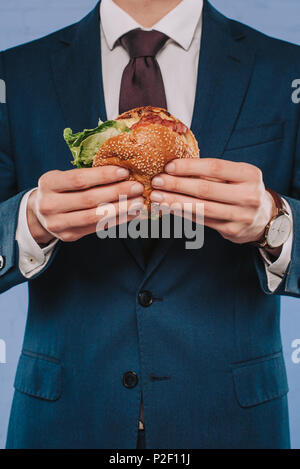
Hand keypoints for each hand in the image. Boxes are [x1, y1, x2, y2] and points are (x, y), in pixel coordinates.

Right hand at [27, 167, 144, 243]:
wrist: (40, 214)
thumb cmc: (60, 190)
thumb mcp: (63, 177)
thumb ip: (86, 174)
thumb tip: (122, 169)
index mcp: (48, 183)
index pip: (79, 179)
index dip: (103, 175)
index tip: (124, 172)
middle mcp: (49, 205)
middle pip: (89, 199)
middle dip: (117, 192)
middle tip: (137, 187)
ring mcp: (58, 223)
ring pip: (94, 216)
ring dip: (120, 209)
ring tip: (139, 202)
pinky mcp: (68, 236)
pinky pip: (97, 228)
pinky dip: (117, 220)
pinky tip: (131, 214)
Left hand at [150, 158, 276, 245]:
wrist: (263, 218)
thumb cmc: (242, 190)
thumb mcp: (236, 175)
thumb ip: (212, 172)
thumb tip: (174, 166)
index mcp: (249, 174)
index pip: (214, 167)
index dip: (189, 167)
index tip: (168, 166)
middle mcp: (248, 195)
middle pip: (205, 189)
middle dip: (176, 184)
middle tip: (156, 182)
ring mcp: (241, 215)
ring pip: (202, 207)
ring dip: (175, 202)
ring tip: (157, 198)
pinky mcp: (232, 230)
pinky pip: (203, 220)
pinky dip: (183, 213)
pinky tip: (169, 208)